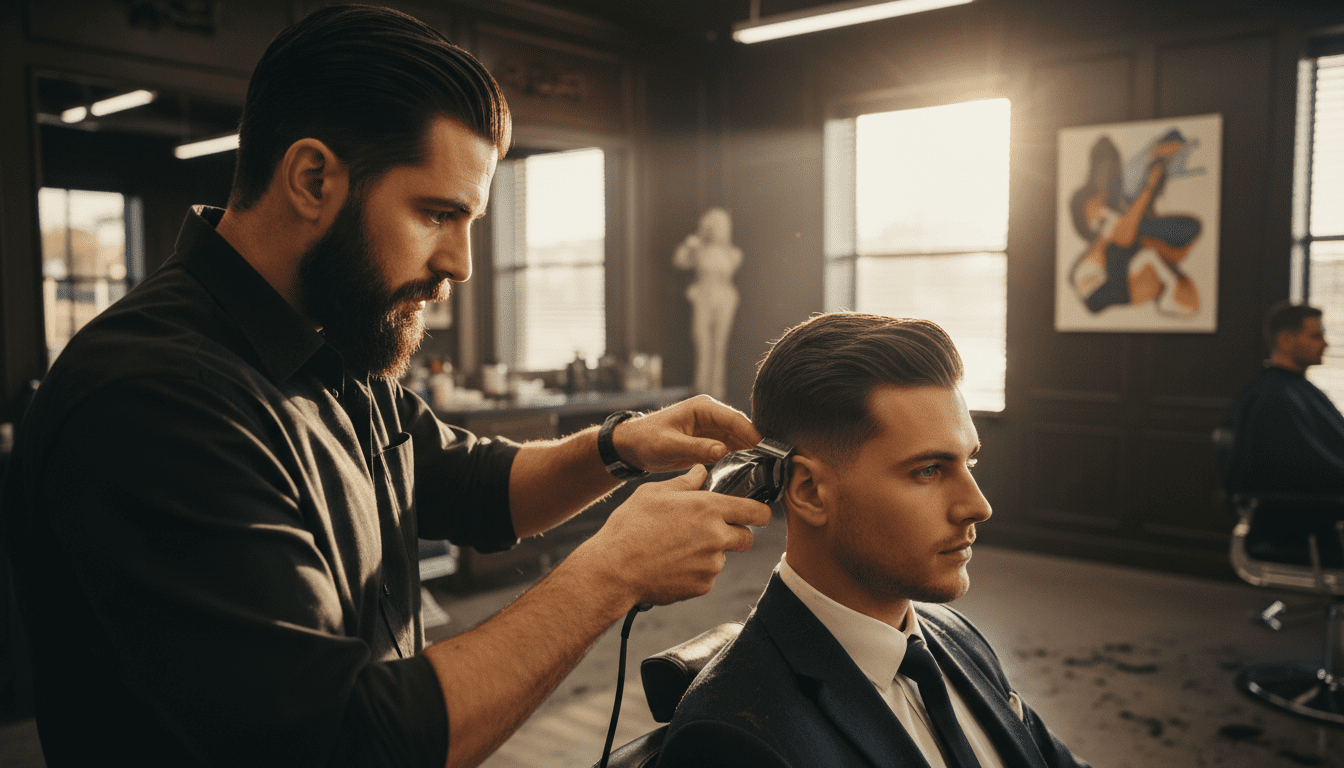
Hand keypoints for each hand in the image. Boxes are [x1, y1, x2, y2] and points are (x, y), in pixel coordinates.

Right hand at [581, 465, 772, 605]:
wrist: (613, 570)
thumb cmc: (630, 527)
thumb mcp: (653, 493)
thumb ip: (684, 482)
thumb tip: (700, 472)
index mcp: (708, 508)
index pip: (755, 511)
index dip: (760, 512)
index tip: (757, 514)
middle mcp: (716, 537)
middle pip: (746, 537)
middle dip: (734, 533)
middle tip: (708, 531)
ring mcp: (711, 564)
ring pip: (723, 557)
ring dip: (709, 553)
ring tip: (676, 549)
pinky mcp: (702, 585)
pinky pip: (707, 576)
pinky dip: (695, 571)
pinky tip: (671, 565)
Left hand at [614, 395, 760, 473]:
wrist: (633, 446)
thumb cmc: (647, 440)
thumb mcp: (669, 445)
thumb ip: (696, 448)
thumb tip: (723, 451)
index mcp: (703, 408)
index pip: (734, 418)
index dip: (751, 433)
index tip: (765, 450)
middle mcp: (711, 416)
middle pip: (741, 430)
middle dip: (755, 446)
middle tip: (770, 465)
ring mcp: (712, 430)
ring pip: (739, 442)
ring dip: (749, 455)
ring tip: (763, 472)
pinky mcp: (710, 443)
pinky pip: (730, 451)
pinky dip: (739, 461)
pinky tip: (748, 474)